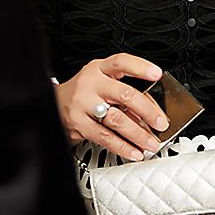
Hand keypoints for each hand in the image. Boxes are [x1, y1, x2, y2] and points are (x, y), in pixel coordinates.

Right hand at [55, 54, 169, 161]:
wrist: (53, 103)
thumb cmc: (83, 92)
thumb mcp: (101, 82)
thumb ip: (123, 91)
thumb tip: (151, 112)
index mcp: (99, 69)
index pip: (121, 62)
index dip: (140, 67)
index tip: (157, 74)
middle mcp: (91, 84)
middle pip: (124, 94)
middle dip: (147, 111)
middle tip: (161, 123)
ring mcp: (83, 104)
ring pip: (117, 119)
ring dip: (138, 134)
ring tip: (151, 143)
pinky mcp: (79, 124)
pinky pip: (106, 137)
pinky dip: (123, 147)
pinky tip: (134, 151)